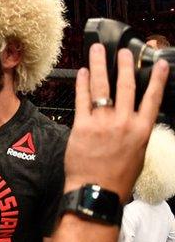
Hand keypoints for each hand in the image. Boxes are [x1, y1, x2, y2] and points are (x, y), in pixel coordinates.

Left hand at [64, 44, 168, 200]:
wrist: (96, 191)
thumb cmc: (117, 179)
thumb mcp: (138, 155)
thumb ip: (136, 134)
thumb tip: (135, 121)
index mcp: (142, 130)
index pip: (153, 98)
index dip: (157, 78)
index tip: (159, 63)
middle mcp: (124, 123)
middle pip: (126, 86)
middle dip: (124, 65)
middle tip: (123, 50)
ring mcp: (102, 123)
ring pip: (102, 87)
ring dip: (99, 66)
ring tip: (98, 51)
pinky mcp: (82, 126)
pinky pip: (82, 99)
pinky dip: (82, 84)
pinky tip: (82, 73)